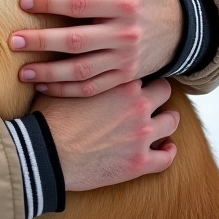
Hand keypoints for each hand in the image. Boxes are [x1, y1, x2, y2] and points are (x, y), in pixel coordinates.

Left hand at [9, 0, 181, 96]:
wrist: (183, 28)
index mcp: (123, 4)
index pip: (79, 4)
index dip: (49, 2)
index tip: (22, 1)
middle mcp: (124, 34)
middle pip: (75, 41)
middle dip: (41, 41)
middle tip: (13, 40)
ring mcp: (125, 60)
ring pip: (81, 71)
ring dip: (49, 74)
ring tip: (21, 71)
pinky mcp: (125, 77)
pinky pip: (92, 88)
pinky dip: (67, 91)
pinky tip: (43, 87)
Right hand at [36, 79, 179, 189]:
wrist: (47, 151)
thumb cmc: (51, 116)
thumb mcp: (65, 83)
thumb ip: (80, 70)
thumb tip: (69, 56)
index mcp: (120, 82)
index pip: (141, 69)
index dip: (136, 73)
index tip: (134, 77)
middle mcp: (137, 105)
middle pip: (163, 90)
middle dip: (158, 92)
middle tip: (151, 96)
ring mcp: (142, 135)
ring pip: (171, 121)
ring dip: (167, 120)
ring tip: (162, 120)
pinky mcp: (140, 162)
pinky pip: (166, 157)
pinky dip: (168, 152)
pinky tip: (166, 149)